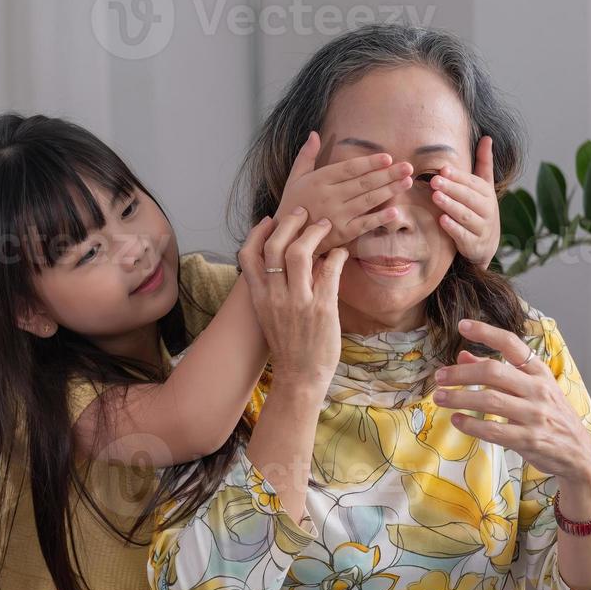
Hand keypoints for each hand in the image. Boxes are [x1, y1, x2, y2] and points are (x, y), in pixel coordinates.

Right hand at [238, 207, 348, 389]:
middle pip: (275, 246)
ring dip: (314, 233)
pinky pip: (330, 270)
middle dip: (289, 223)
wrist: (300, 377)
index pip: (247, 256)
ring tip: (325, 226)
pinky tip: (342, 252)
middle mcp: (275, 297)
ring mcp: (298, 302)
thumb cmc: (288, 345)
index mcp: (259, 298)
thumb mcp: (269, 315)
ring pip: (300, 253)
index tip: (269, 220)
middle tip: (303, 212)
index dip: (257, 233)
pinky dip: (337, 255)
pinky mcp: (322, 309)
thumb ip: (274, 288)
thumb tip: (288, 258)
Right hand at [274, 132, 415, 252]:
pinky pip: (364, 225)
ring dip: (389, 191)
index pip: (349, 168)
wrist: (285, 238)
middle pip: (363, 183)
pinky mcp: (341, 234)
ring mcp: (336, 216)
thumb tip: (314, 133)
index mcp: (319, 180)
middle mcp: (329, 196)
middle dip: (388, 174)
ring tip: (407, 183)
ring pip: (367, 201)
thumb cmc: (292, 205)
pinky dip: (379, 219)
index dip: (370, 163)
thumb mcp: (294, 178)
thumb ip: (306, 156)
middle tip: (408, 167)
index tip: (388, 157)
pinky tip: (395, 211)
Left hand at [429, 135, 499, 268]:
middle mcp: (487, 210)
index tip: (443, 169)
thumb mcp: (484, 187)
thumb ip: (484, 163)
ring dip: (451, 206)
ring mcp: (482, 228)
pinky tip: (441, 220)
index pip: (473, 183)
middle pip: (469, 197)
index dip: (458, 176)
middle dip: (452, 188)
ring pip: (466, 216)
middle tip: (434, 181)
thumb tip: (487, 137)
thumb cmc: (479, 209)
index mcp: (487, 193)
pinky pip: (463, 235)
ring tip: (435, 197)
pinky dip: (453, 228)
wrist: (486, 244)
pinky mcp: (474, 244)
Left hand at [430, 318, 590, 486]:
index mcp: (539, 372)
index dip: (486, 332)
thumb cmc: (551, 416)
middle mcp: (538, 390)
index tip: (463, 325)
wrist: (578, 454)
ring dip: (459, 398)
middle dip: (461, 373)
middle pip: (494, 372)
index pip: (512, 344)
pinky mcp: (529, 440)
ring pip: (490, 400)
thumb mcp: (532, 389)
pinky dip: (471, 425)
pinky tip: (457, 420)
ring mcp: (535, 415)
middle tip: (439, 377)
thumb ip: (498, 373)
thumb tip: (463, 356)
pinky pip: (494, 429)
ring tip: (439, 398)